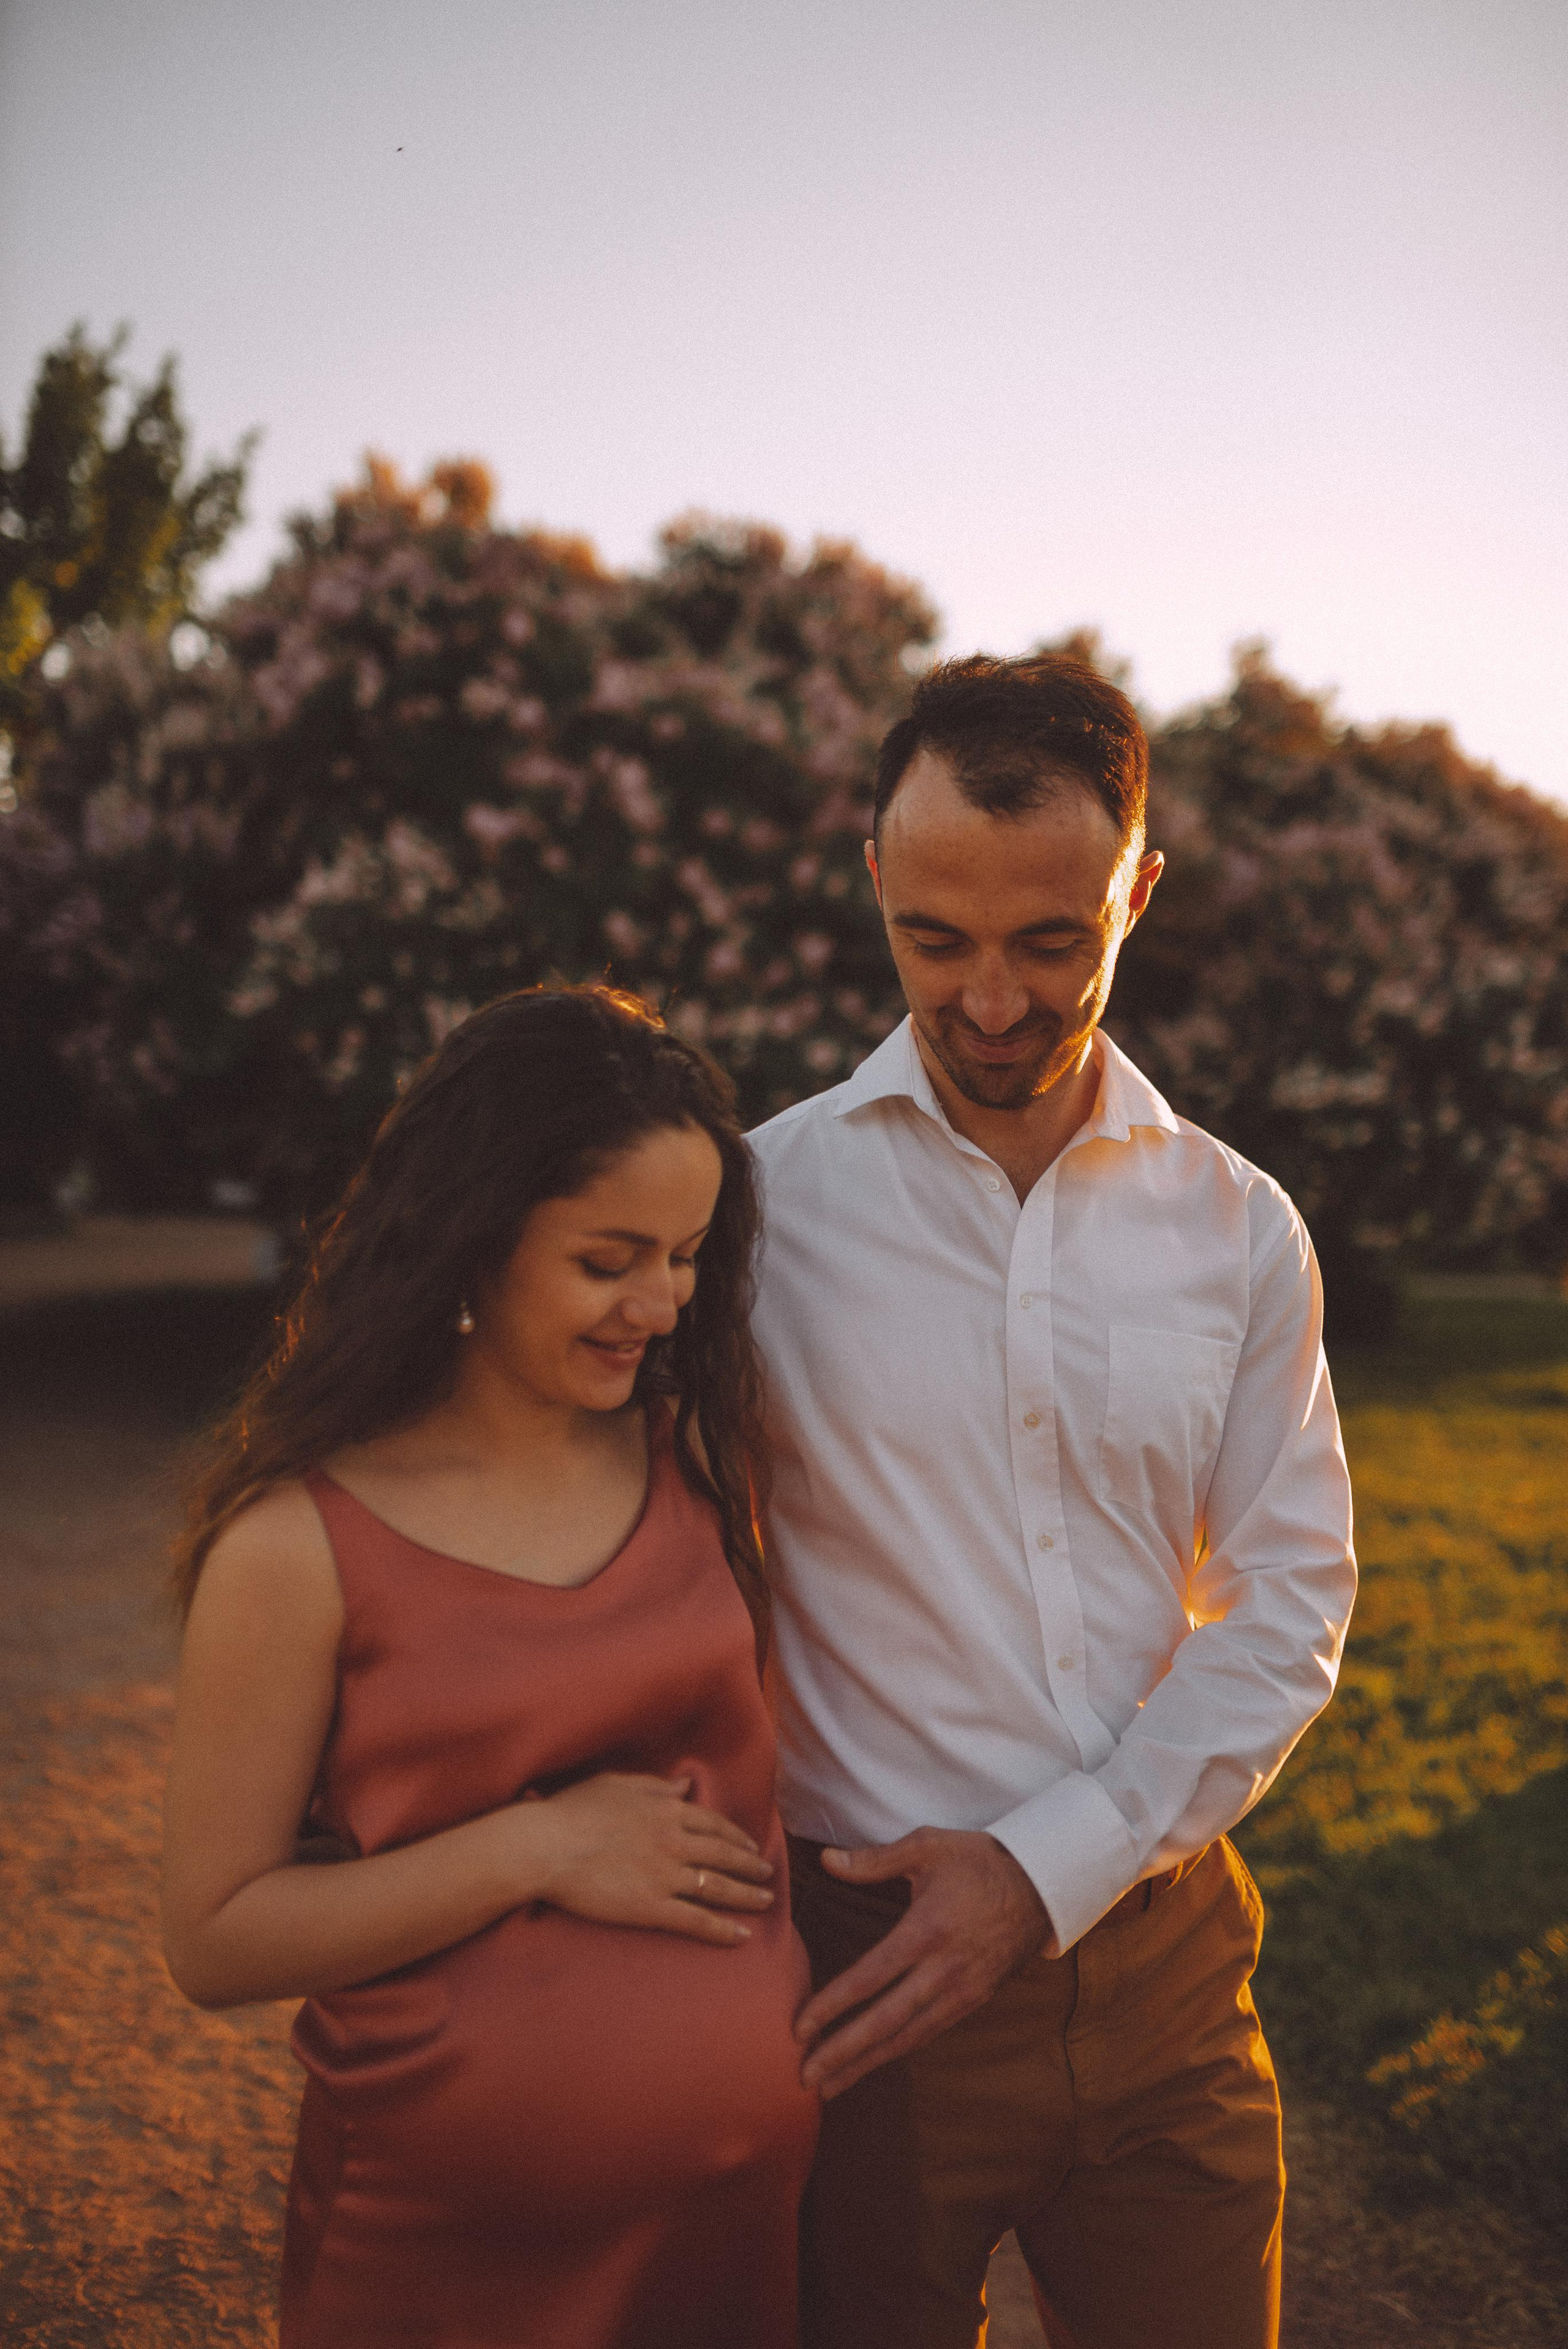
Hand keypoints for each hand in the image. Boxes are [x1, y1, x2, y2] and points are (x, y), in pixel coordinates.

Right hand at [523, 1773, 773, 1946]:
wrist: (547, 1845)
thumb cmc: (574, 1811)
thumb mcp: (618, 1784)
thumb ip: (656, 1786)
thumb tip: (685, 1785)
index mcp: (666, 1810)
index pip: (713, 1824)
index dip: (737, 1836)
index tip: (751, 1845)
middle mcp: (674, 1841)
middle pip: (724, 1855)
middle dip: (750, 1866)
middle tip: (768, 1875)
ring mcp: (665, 1876)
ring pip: (718, 1887)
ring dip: (746, 1896)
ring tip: (766, 1902)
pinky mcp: (652, 1907)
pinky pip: (695, 1920)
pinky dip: (722, 1929)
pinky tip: (741, 1936)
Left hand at [795, 1828, 1048, 2096]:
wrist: (1044, 1884)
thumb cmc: (980, 1860)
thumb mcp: (928, 1846)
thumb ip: (874, 1860)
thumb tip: (825, 1861)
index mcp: (927, 1931)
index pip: (870, 1978)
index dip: (833, 2006)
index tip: (799, 2028)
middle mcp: (944, 1970)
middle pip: (886, 2022)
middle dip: (843, 2053)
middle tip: (805, 2078)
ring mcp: (963, 1991)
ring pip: (908, 2037)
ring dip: (867, 2063)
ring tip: (830, 2087)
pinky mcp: (975, 1999)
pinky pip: (930, 2032)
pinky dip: (898, 2051)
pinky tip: (873, 2061)